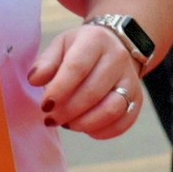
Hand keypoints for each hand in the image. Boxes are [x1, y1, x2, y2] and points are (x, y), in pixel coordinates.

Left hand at [29, 22, 146, 138]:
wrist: (115, 46)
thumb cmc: (81, 49)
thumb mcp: (61, 45)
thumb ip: (46, 62)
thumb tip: (35, 80)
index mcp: (96, 40)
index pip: (77, 67)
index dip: (59, 90)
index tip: (45, 105)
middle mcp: (118, 58)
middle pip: (93, 91)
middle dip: (68, 111)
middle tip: (51, 119)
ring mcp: (131, 79)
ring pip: (112, 109)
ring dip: (85, 123)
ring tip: (68, 124)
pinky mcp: (137, 99)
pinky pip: (124, 121)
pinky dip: (103, 131)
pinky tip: (86, 129)